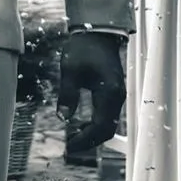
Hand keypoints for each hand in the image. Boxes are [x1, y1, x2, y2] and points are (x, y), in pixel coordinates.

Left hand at [58, 30, 126, 153]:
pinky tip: (80, 126)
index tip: (69, 146)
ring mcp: (117, 96)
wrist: (98, 33)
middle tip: (70, 147)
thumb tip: (63, 118)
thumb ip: (67, 94)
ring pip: (108, 124)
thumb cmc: (84, 48)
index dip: (85, 140)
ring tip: (73, 139)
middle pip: (107, 130)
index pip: (100, 127)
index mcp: (109, 93)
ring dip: (92, 135)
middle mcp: (117, 97)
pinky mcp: (113, 94)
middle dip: (90, 142)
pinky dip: (95, 125)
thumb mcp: (70, 69)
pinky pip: (108, 116)